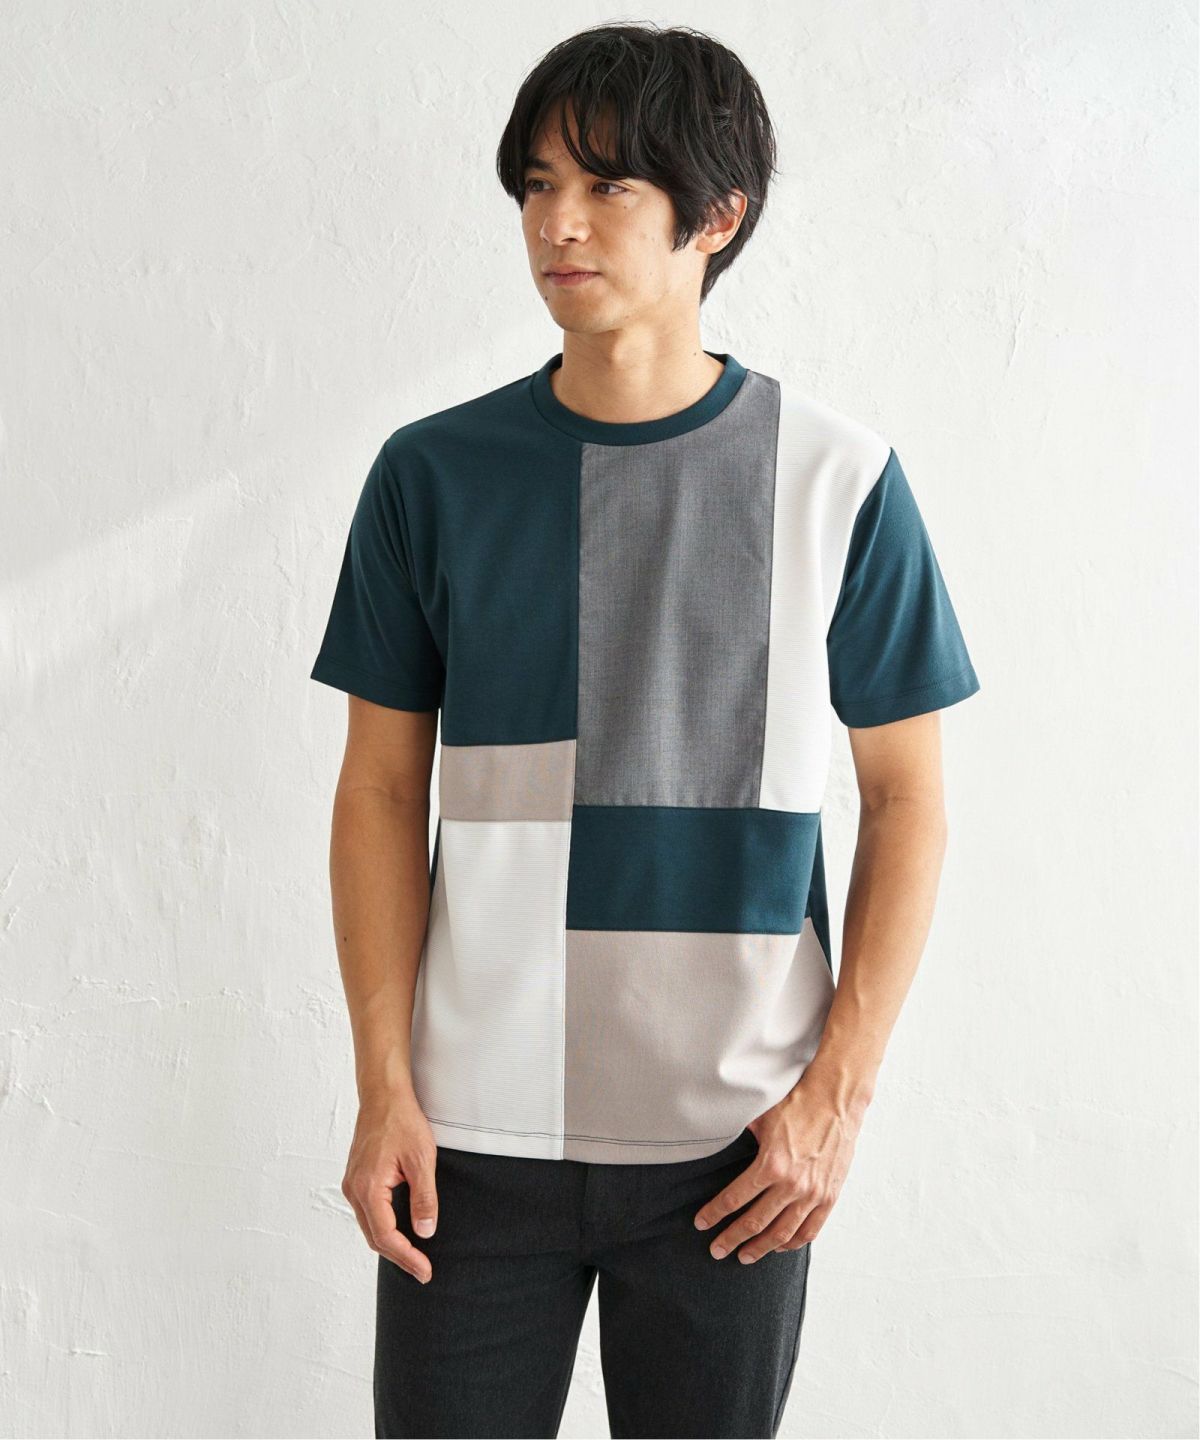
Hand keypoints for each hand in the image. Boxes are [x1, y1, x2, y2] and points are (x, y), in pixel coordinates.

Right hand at [342, 1090, 438, 1283]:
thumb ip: (424, 1199)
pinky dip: (383, 1227)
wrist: (382, 1095)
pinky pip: (368, 1212)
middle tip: (423, 1270)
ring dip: (390, 1243)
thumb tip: (425, 1232)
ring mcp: (352, 1184)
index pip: (386, 1237)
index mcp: (368, 1189)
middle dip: (399, 1256)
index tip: (425, 1271)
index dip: (407, 1257)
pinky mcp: (356, 1178)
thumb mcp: (421, 1159)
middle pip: (374, 1238)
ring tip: (414, 1256)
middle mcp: (354, 1190)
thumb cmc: (401, 1121)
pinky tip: (400, 1230)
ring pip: (369, 1226)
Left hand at [692, 1077, 865, 1262]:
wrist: (836, 1100)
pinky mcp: (829, 1197)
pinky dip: (792, 1243)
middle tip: (716, 1250)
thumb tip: (714, 1138)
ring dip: (760, 1248)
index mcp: (771, 1165)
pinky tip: (779, 1247)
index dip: (714, 1214)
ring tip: (744, 1256)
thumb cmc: (797, 1104)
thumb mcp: (760, 1117)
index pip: (734, 1199)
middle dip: (731, 1239)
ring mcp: (813, 1194)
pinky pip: (809, 1230)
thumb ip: (739, 1135)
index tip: (701, 1224)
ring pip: (782, 1234)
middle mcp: (792, 1185)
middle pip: (755, 1223)